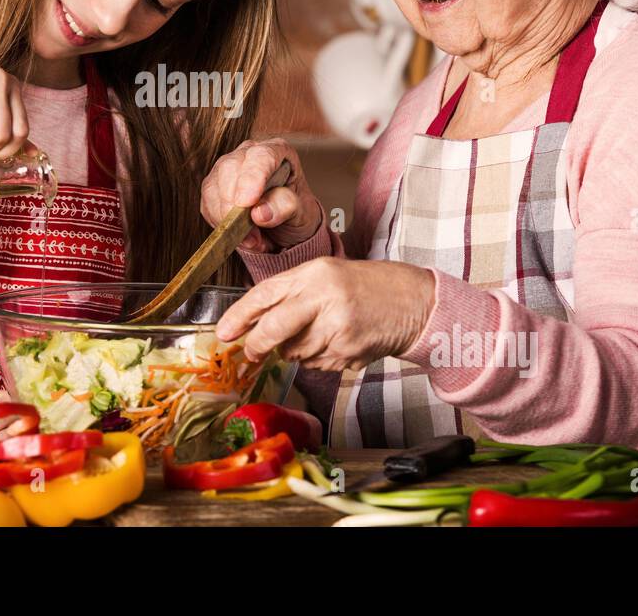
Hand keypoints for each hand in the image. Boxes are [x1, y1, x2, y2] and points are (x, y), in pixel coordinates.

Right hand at [200, 138, 323, 251]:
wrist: (286, 228)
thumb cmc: (297, 212)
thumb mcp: (301, 212)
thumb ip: (285, 207)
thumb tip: (259, 212)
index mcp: (277, 151)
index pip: (261, 156)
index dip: (251, 178)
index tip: (247, 203)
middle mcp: (249, 154)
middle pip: (229, 168)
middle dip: (235, 204)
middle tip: (252, 233)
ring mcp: (227, 169)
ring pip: (213, 187)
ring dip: (227, 219)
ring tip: (252, 240)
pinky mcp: (213, 189)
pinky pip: (207, 206)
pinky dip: (220, 225)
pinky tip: (240, 236)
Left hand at [216, 257, 436, 370]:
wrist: (412, 302)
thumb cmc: (366, 287)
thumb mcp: (325, 275)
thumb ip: (290, 293)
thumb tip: (253, 322)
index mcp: (315, 274)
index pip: (265, 294)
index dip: (239, 315)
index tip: (224, 332)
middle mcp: (325, 298)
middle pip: (274, 329)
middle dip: (257, 344)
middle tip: (251, 352)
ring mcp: (338, 327)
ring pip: (294, 352)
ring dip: (294, 351)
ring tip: (317, 334)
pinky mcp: (348, 351)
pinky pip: (316, 364)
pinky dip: (317, 359)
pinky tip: (335, 343)